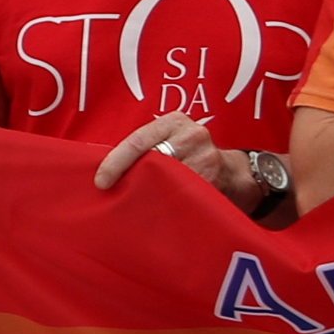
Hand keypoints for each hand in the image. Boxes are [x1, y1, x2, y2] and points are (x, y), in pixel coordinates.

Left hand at [93, 110, 268, 211]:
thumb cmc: (188, 155)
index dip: (116, 163)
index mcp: (174, 121)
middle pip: (151, 160)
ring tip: (132, 205)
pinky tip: (155, 211)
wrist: (232, 172)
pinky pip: (182, 195)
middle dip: (131, 180)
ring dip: (147, 194)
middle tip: (113, 196)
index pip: (137, 141)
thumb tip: (102, 169)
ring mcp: (206, 157)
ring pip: (166, 180)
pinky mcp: (214, 180)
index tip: (101, 182)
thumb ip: (146, 148)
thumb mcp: (168, 140)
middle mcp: (192, 135)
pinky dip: (166, 203)